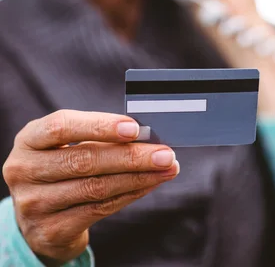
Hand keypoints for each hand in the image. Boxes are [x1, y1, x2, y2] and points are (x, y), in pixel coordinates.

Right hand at [2, 110, 178, 263]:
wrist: (37, 215)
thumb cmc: (59, 165)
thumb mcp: (65, 144)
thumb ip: (97, 136)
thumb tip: (145, 135)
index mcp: (29, 140)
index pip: (62, 126)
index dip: (99, 126)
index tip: (134, 128)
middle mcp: (25, 170)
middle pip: (85, 160)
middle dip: (131, 156)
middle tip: (164, 153)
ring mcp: (34, 204)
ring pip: (96, 187)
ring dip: (138, 177)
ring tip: (166, 169)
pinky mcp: (50, 230)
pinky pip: (99, 210)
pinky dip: (130, 194)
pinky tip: (149, 184)